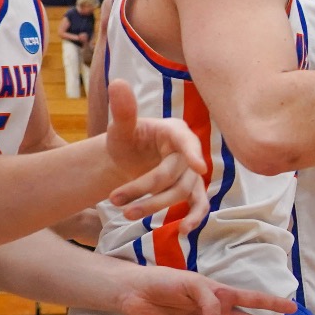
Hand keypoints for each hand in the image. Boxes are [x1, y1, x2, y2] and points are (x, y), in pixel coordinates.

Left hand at [102, 79, 210, 233]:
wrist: (128, 159)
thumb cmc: (126, 139)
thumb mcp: (121, 127)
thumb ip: (122, 110)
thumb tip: (117, 83)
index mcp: (175, 131)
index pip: (186, 142)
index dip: (193, 153)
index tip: (199, 167)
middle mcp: (188, 151)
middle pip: (174, 175)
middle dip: (144, 190)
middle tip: (115, 202)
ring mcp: (191, 173)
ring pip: (181, 192)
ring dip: (155, 206)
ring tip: (128, 216)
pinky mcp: (191, 189)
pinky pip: (198, 204)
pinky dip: (194, 218)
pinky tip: (183, 231)